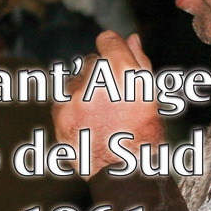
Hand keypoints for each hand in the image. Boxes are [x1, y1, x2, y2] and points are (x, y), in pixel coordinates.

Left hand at [53, 31, 164, 176]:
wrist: (122, 173)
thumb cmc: (143, 135)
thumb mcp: (150, 96)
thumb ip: (139, 61)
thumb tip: (132, 37)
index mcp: (125, 71)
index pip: (108, 39)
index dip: (111, 47)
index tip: (112, 56)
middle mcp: (98, 78)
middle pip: (91, 60)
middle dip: (99, 74)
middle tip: (111, 100)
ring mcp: (76, 95)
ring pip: (75, 79)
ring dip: (83, 91)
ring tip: (99, 115)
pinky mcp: (60, 110)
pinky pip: (62, 97)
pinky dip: (71, 106)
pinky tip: (86, 123)